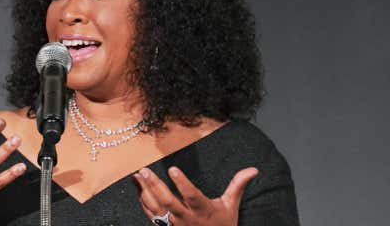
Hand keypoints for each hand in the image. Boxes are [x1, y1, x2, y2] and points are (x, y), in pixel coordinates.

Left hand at [133, 166, 257, 225]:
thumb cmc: (223, 224)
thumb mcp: (231, 206)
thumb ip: (238, 185)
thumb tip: (253, 169)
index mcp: (203, 211)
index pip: (192, 196)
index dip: (182, 183)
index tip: (173, 169)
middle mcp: (187, 218)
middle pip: (168, 202)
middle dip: (155, 185)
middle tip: (145, 170)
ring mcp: (175, 225)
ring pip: (156, 208)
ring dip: (145, 192)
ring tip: (137, 175)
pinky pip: (151, 215)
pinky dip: (143, 201)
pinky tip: (137, 188)